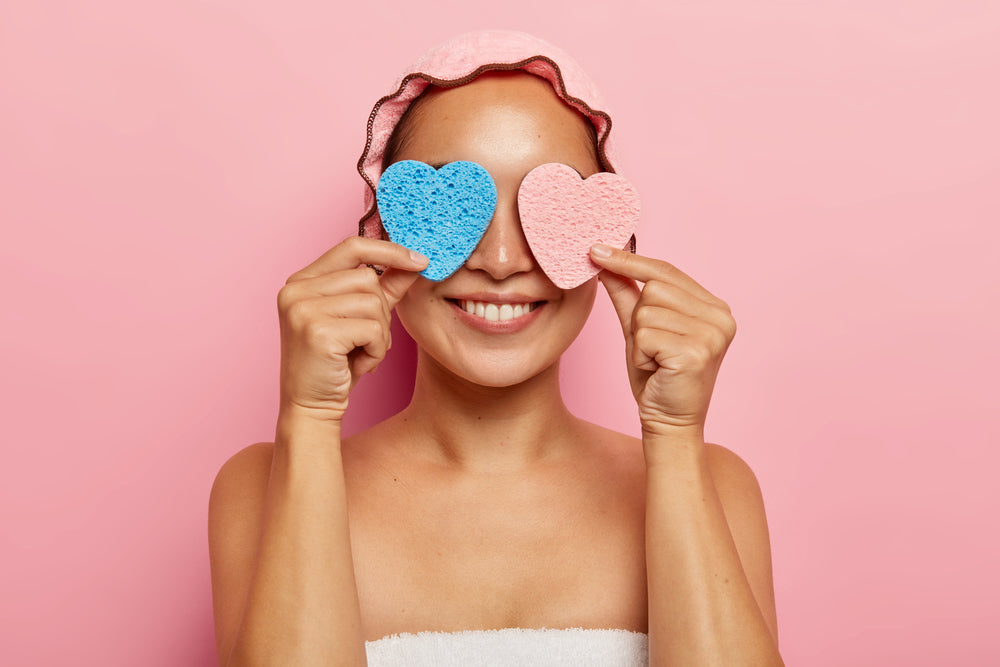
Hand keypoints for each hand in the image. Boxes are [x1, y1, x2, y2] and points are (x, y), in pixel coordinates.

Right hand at [276, 236, 427, 421]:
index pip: (352, 246)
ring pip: (373, 302)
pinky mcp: (317, 332)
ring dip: (380, 333)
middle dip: (382, 310)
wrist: (311, 407)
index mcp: (302, 280)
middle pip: (368, 278)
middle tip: (368, 339)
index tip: (420, 260)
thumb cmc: (336, 364)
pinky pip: (373, 328)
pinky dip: (377, 350)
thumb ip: (385, 289)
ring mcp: (302, 309)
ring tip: (361, 352)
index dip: (389, 250)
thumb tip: (415, 262)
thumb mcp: (361, 319)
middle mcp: (296, 289)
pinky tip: (360, 364)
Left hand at [589, 244, 736, 436]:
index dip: (629, 259)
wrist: (669, 424)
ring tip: (655, 362)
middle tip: (652, 349)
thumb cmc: (656, 378)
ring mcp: (712, 334)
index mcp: (713, 307)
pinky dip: (640, 355)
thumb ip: (626, 294)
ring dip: (639, 340)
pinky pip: (645, 335)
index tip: (595, 249)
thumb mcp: (639, 330)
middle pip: (654, 288)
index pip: (666, 270)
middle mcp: (720, 317)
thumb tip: (604, 260)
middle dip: (639, 318)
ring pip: (646, 312)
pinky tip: (656, 371)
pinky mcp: (697, 352)